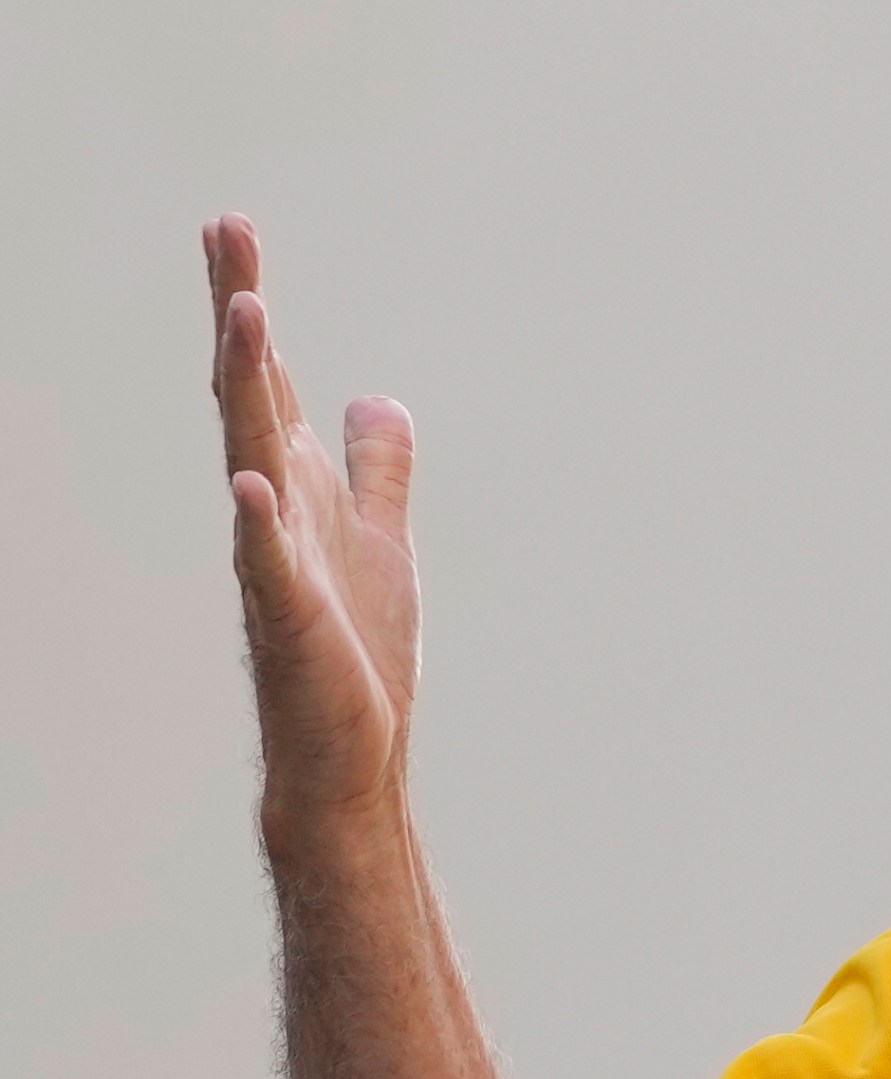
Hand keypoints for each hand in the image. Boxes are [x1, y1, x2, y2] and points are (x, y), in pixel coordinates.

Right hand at [206, 214, 421, 828]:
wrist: (346, 755)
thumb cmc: (355, 652)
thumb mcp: (381, 537)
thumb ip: (377, 469)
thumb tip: (377, 399)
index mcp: (300, 487)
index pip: (267, 380)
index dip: (250, 305)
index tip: (230, 228)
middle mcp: (277, 511)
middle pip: (250, 395)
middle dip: (240, 314)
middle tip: (226, 231)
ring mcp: (277, 563)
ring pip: (252, 458)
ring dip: (247, 387)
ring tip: (246, 314)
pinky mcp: (291, 624)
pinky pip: (268, 566)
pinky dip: (260, 525)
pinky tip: (251, 482)